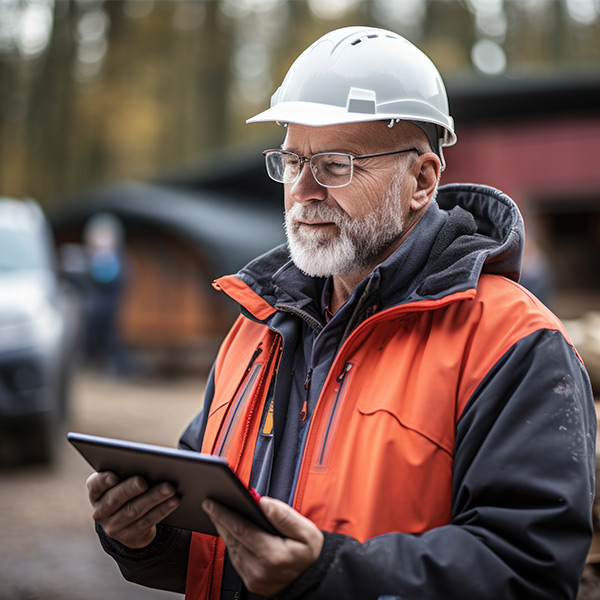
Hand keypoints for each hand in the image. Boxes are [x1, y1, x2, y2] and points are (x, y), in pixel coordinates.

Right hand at [86, 471, 178, 548]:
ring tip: (169, 489)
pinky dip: (161, 510)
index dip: (104, 481)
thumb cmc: (130, 493)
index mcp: (98, 493)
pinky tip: (173, 501)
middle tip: (144, 481)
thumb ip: (129, 472)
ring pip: (134, 510)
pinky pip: (146, 522)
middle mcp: (101, 511)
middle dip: (131, 488)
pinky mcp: (129, 537)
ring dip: (154, 498)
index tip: (114, 476)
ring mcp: (113, 527)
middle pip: (115, 498)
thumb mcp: (123, 483)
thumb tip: (149, 463)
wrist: (131, 524)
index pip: (96, 485)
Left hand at [203, 496, 323, 596]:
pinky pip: (237, 561)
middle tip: (210, 505)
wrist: (315, 580)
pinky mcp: (252, 583)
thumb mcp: (307, 531)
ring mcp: (254, 579)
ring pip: (233, 551)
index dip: (224, 515)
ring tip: (219, 516)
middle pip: (233, 540)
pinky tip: (232, 534)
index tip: (211, 503)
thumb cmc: (311, 555)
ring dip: (225, 532)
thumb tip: (263, 502)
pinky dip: (233, 545)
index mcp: (273, 555)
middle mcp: (260, 570)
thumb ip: (284, 515)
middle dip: (220, 520)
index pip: (241, 530)